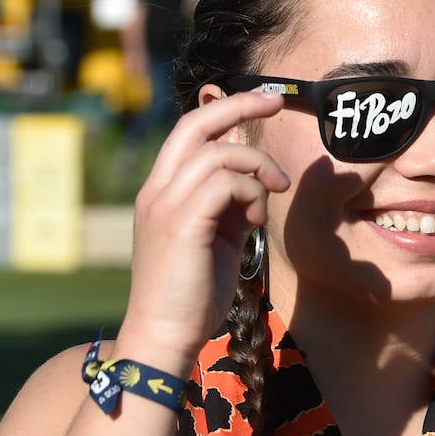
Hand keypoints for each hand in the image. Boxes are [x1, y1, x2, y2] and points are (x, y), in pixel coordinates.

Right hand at [117, 88, 288, 368]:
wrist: (164, 335)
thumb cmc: (192, 295)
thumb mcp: (216, 240)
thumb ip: (230, 207)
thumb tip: (256, 181)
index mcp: (161, 192)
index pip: (189, 131)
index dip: (225, 110)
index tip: (262, 101)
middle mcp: (157, 191)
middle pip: (195, 123)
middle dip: (239, 104)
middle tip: (277, 100)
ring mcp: (165, 205)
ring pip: (218, 154)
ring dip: (256, 167)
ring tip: (272, 194)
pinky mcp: (181, 224)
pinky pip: (224, 183)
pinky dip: (250, 192)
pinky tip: (256, 218)